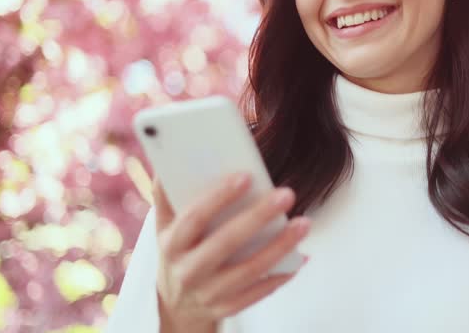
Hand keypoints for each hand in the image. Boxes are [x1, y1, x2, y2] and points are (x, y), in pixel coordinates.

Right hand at [153, 172, 309, 328]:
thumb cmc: (179, 251)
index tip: (246, 176)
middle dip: (258, 217)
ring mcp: (207, 293)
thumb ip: (168, 194)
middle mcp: (187, 270)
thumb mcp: (165, 225)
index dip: (219, 197)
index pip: (194, 218)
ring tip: (303, 223)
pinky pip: (258, 293)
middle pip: (225, 243)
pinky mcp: (226, 308)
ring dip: (279, 247)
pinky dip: (280, 276)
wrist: (176, 304)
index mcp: (172, 243)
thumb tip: (170, 160)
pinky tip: (300, 257)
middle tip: (286, 195)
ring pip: (248, 270)